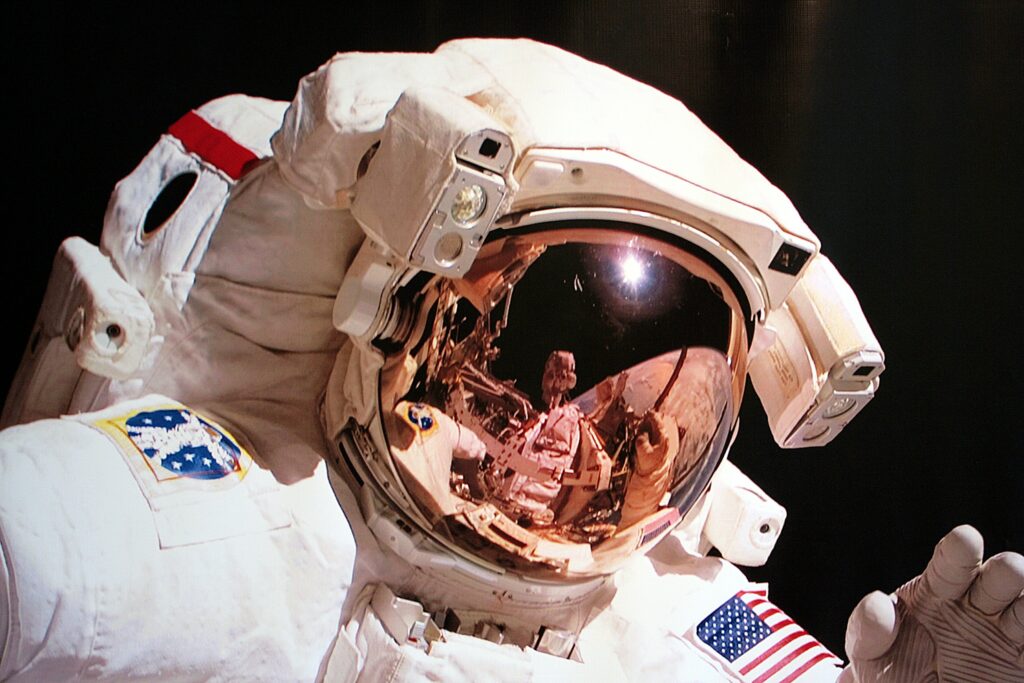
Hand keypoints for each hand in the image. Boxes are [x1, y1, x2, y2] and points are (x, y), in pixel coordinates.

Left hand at [840, 525, 1022, 681]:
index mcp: (938, 591)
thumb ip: (870, 630)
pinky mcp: (1022, 661)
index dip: (959, 549)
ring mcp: (1005, 633)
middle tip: (1010, 569)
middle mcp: (977, 604)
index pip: (950, 564)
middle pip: (998, 579)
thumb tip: (877, 603)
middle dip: (1006, 571)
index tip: (966, 538)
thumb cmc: (892, 673)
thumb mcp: (872, 654)